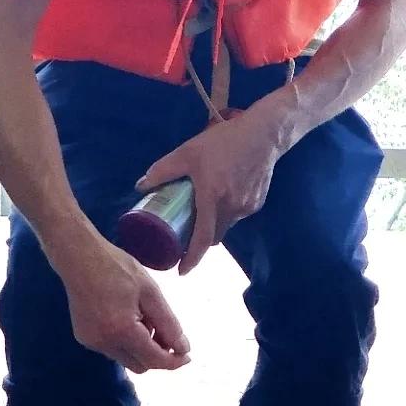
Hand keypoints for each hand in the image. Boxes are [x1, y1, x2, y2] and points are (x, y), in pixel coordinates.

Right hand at [55, 237, 192, 372]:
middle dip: (156, 354)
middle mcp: (104, 343)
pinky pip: (113, 350)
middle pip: (140, 365)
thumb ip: (169, 324)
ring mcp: (91, 342)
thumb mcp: (151, 292)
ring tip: (140, 316)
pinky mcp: (84, 338)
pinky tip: (124, 317)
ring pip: (127, 359)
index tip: (187, 355)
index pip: (154, 360)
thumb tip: (182, 350)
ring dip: (140, 348)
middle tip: (163, 329)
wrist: (79, 258)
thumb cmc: (118, 268)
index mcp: (122, 330)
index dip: (174, 361)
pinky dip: (125, 342)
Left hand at [136, 106, 291, 273]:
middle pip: (213, 236)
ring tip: (202, 207)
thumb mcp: (188, 152)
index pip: (201, 238)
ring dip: (212, 223)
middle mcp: (232, 208)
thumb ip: (163, 170)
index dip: (191, 259)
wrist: (264, 134)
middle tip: (184, 233)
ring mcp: (247, 208)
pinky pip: (236, 215)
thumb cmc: (223, 141)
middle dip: (198, 240)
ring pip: (225, 225)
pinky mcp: (257, 203)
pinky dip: (226, 211)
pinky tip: (223, 193)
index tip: (181, 271)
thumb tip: (141, 186)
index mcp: (213, 197)